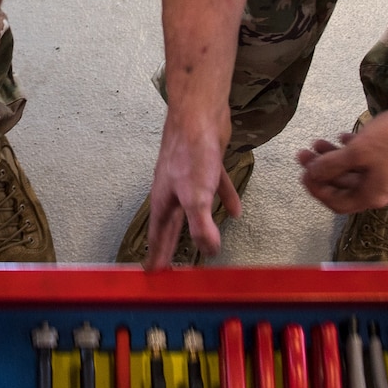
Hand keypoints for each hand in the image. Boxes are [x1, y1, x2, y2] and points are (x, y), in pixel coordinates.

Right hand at [143, 109, 240, 269]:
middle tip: (170, 267)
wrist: (199, 112)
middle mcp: (172, 191)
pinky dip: (224, 200)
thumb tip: (209, 252)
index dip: (156, 255)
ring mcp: (189, 177)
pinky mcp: (206, 164)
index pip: (157, 236)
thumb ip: (200, 226)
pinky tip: (235, 211)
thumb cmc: (191, 153)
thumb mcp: (195, 196)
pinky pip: (215, 188)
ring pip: (192, 209)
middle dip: (171, 246)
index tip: (153, 274)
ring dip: (198, 227)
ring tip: (204, 246)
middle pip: (171, 226)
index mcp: (163, 201)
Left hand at [298, 108, 387, 213]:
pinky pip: (370, 161)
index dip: (317, 190)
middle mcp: (383, 191)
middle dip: (322, 170)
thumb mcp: (358, 152)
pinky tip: (344, 137)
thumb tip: (313, 174)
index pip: (338, 203)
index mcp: (373, 195)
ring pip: (356, 171)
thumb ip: (332, 165)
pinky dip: (354, 152)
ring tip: (319, 142)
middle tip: (305, 155)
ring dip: (335, 158)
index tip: (304, 174)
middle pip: (345, 186)